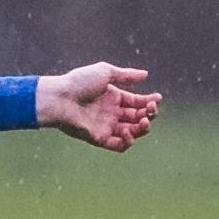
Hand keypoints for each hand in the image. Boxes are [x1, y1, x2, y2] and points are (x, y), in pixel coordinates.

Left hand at [35, 64, 160, 151]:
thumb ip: (126, 75)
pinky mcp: (99, 138)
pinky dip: (128, 141)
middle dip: (148, 113)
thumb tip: (146, 74)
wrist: (60, 98)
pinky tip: (128, 131)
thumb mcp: (105, 72)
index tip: (157, 98)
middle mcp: (111, 112)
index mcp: (113, 97)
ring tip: (144, 120)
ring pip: (132, 132)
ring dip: (142, 128)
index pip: (137, 102)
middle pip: (137, 117)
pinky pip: (119, 145)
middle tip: (150, 109)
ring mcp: (106, 126)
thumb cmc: (79, 82)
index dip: (149, 101)